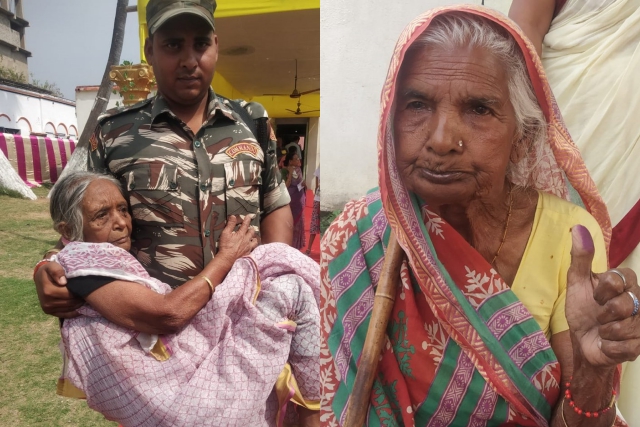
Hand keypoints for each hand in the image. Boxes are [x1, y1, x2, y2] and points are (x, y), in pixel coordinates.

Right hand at [34, 261, 82, 317]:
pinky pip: (66, 314)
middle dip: (80, 297)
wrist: (40, 277)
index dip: (79, 290)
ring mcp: (48, 308)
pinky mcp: (50, 312)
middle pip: (71, 302)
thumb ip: (57, 271)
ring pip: (70, 308)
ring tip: (84, 296)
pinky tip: (81, 306)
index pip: (70, 294)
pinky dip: (75, 311)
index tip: (85, 286)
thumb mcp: (52, 266)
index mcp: (48, 291)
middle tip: (88, 292)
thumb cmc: (49, 270)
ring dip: (79, 304)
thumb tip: (63, 282)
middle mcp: (47, 302)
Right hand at [217, 215, 257, 263]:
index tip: (249, 216)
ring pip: (255, 241)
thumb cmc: (225, 246)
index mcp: (241, 234)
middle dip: (251, 229)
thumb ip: (230, 224)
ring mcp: (248, 247)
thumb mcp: (225, 233)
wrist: (227, 259)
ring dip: (254, 238)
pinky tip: (252, 247)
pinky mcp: (248, 253)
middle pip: (252, 232)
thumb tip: (233, 216)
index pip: (245, 225)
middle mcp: (247, 240)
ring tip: (253, 237)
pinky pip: (254, 249)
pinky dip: (254, 246)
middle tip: (251, 227)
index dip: (247, 219)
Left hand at [566, 225, 639, 366]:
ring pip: (625, 327)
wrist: (582, 341)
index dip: (603, 290)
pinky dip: (608, 346)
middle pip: (624, 304)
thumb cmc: (582, 309)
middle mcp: (639, 301)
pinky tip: (607, 343)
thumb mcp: (577, 283)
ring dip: (605, 331)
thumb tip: (578, 228)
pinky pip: (624, 347)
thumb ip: (580, 257)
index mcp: (626, 283)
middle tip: (598, 315)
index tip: (595, 296)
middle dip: (604, 313)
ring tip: (603, 330)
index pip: (620, 279)